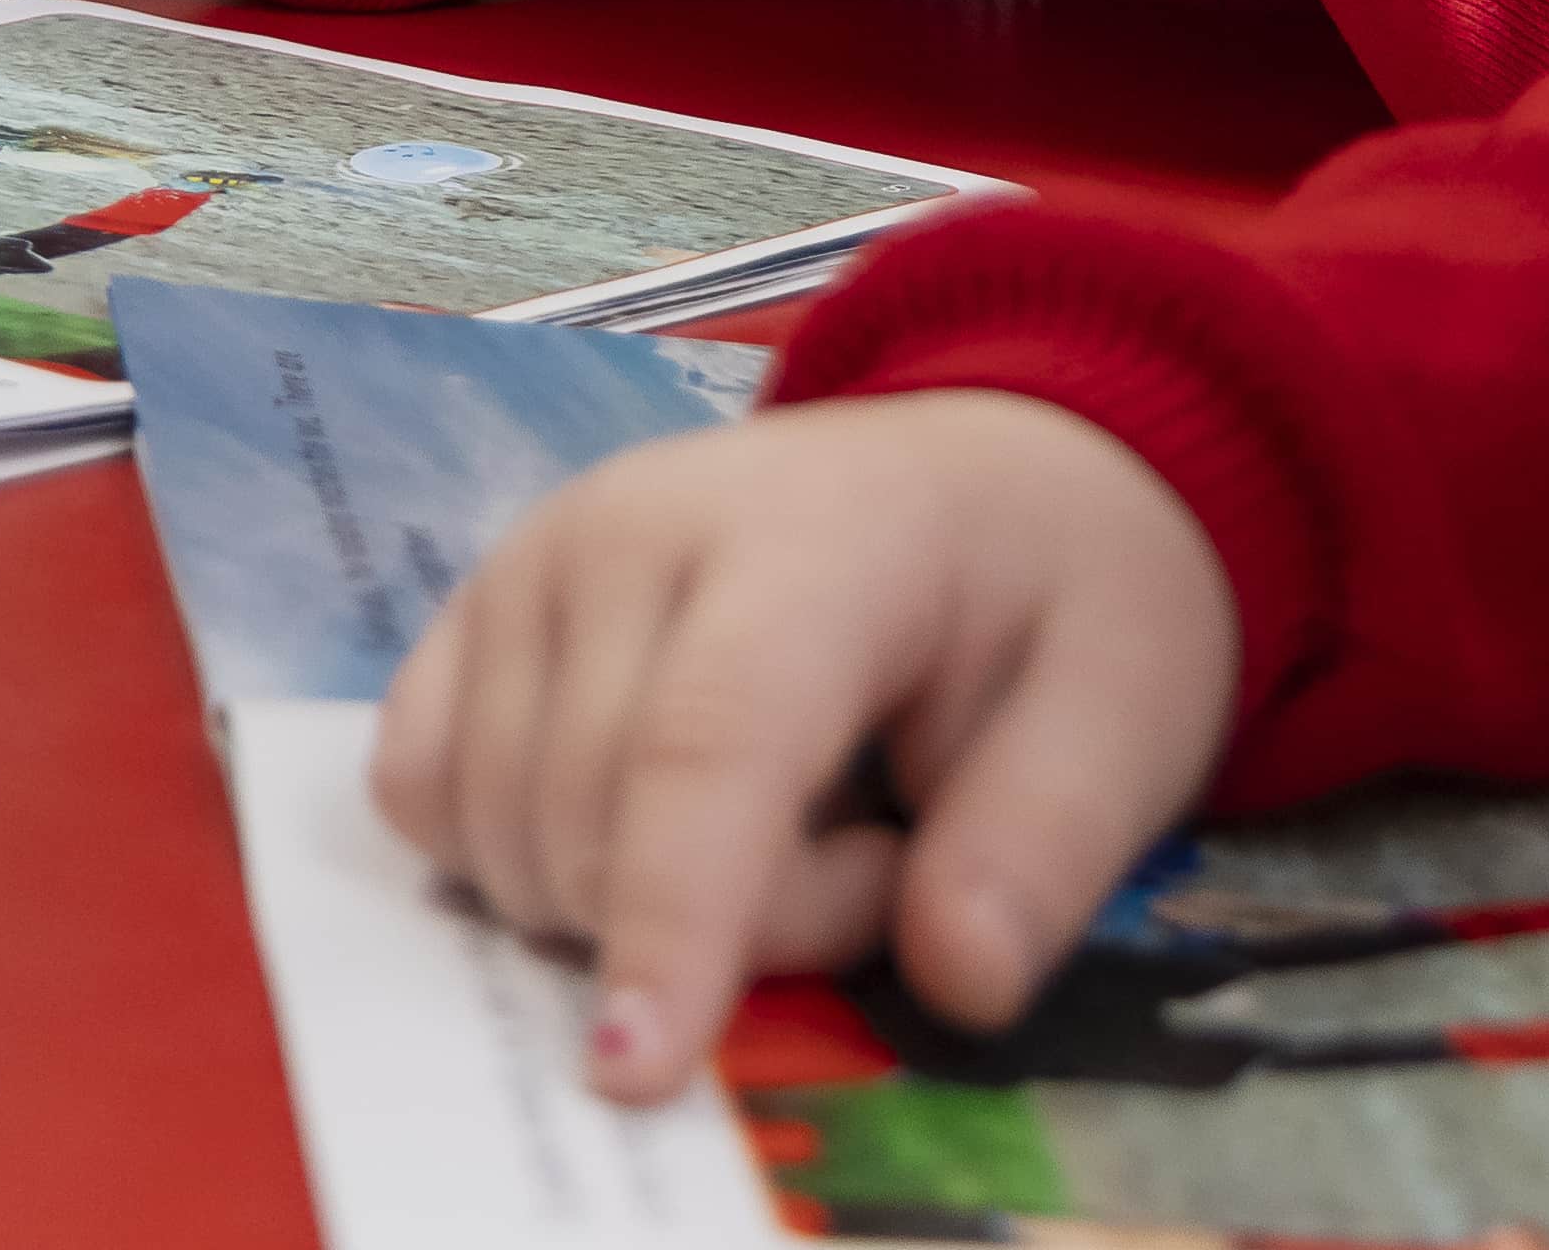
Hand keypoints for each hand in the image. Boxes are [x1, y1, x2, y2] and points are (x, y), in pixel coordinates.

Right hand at [375, 388, 1244, 1102]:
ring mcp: (529, 557)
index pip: (707, 740)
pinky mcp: (471, 605)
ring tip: (778, 819)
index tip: (640, 1070)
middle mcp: (626, 526)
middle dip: (736, 924)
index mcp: (811, 536)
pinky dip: (508, 855)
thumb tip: (955, 978)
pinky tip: (632, 818)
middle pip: (596, 815)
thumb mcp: (1128, 716)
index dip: (673, 915)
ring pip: (497, 824)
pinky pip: (419, 788)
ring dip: (628, 898)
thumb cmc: (1051, 599)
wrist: (975, 479)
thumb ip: (1044, 846)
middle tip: (875, 861)